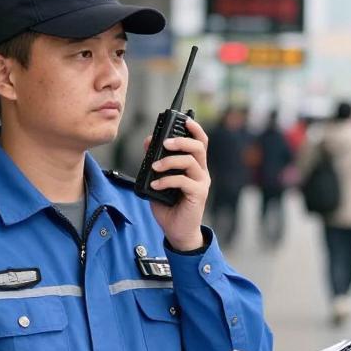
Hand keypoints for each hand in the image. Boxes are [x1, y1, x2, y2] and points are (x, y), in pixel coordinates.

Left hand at [146, 118, 210, 250]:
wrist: (177, 231)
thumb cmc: (169, 206)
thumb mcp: (158, 179)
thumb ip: (155, 162)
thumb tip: (148, 142)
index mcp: (194, 166)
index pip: (200, 141)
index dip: (194, 128)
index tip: (184, 119)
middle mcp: (201, 172)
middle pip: (199, 146)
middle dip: (181, 140)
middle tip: (165, 143)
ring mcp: (201, 183)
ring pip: (191, 161)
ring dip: (170, 160)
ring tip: (155, 166)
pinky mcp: (198, 194)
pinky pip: (183, 180)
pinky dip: (166, 180)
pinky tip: (156, 184)